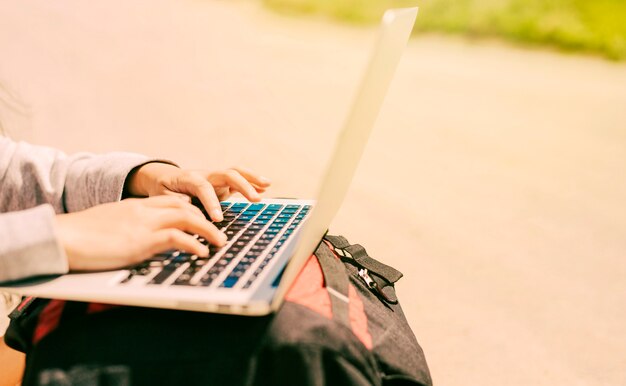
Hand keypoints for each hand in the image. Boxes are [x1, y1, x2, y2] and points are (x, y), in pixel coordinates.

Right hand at [55, 196, 225, 271]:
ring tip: (220, 243)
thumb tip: (137, 241)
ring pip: (187, 218)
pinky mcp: (140, 241)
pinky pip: (176, 238)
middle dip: (206, 217)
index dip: (190, 210)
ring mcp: (143, 224)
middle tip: (220, 231)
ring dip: (208, 230)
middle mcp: (142, 211)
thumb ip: (128, 227)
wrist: (61, 237)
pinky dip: (194, 244)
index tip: (204, 220)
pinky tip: (202, 253)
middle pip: (184, 206)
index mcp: (134, 206)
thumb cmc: (79, 236)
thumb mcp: (109, 225)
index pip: (170, 201)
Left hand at [126, 163, 270, 221]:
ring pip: (236, 173)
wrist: (162, 178)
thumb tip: (189, 207)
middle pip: (227, 174)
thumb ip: (175, 202)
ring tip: (267, 185)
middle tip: (255, 200)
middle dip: (243, 186)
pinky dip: (252, 183)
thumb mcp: (161, 196)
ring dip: (252, 178)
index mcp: (189, 178)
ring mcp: (215, 178)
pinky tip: (264, 188)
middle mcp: (205, 174)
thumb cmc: (162, 189)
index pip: (204, 188)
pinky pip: (239, 180)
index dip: (212, 202)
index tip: (217, 219)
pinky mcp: (221, 184)